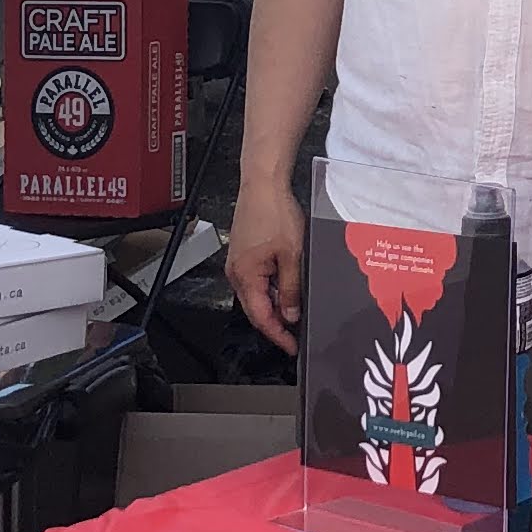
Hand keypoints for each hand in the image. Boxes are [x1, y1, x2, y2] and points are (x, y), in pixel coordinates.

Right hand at [226, 171, 306, 349]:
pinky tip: (286, 289)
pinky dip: (270, 289)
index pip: (261, 317)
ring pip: (256, 295)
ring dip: (274, 305)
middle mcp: (236, 273)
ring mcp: (238, 263)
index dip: (277, 335)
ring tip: (295, 313)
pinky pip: (256, 280)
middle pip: (255, 309)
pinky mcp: (243, 253)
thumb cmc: (275, 212)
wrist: (262, 184)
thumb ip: (290, 288)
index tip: (292, 347)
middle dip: (275, 324)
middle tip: (295, 336)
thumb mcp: (292, 255)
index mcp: (245, 276)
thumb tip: (290, 314)